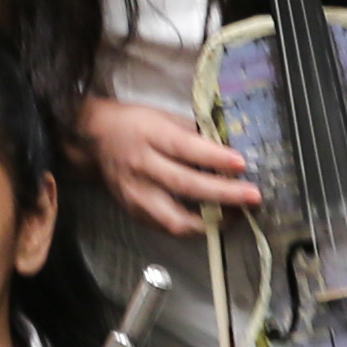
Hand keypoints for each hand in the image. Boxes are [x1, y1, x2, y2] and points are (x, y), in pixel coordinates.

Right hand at [81, 93, 259, 239]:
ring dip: (210, 222)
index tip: (241, 164)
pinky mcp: (134, 212)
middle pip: (185, 185)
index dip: (214, 157)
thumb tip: (229, 148)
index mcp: (150, 136)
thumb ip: (193, 133)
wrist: (94, 141)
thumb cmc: (135, 124)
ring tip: (236, 217)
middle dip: (223, 194)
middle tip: (252, 197)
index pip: (184, 148)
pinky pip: (167, 227)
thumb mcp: (163, 117)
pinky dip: (192, 228)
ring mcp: (136, 194)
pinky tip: (212, 222)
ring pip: (174, 219)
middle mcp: (141, 166)